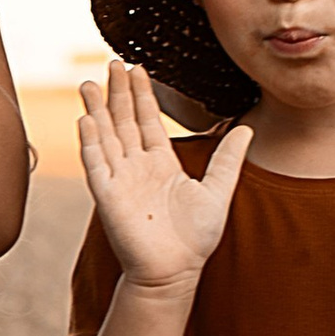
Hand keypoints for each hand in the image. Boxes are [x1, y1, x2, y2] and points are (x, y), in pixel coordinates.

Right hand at [77, 64, 249, 286]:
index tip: (137, 69)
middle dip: (118, 93)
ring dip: (97, 109)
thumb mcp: (218, 190)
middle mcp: (137, 167)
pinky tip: (86, 119)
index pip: (147, 121)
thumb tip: (248, 128)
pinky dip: (91, 142)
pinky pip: (96, 164)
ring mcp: (120, 180)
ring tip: (91, 82)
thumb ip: (229, 158)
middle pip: (123, 121)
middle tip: (113, 62)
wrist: (175, 272)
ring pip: (106, 136)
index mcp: (161, 164)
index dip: (141, 95)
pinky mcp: (108, 196)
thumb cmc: (195, 238)